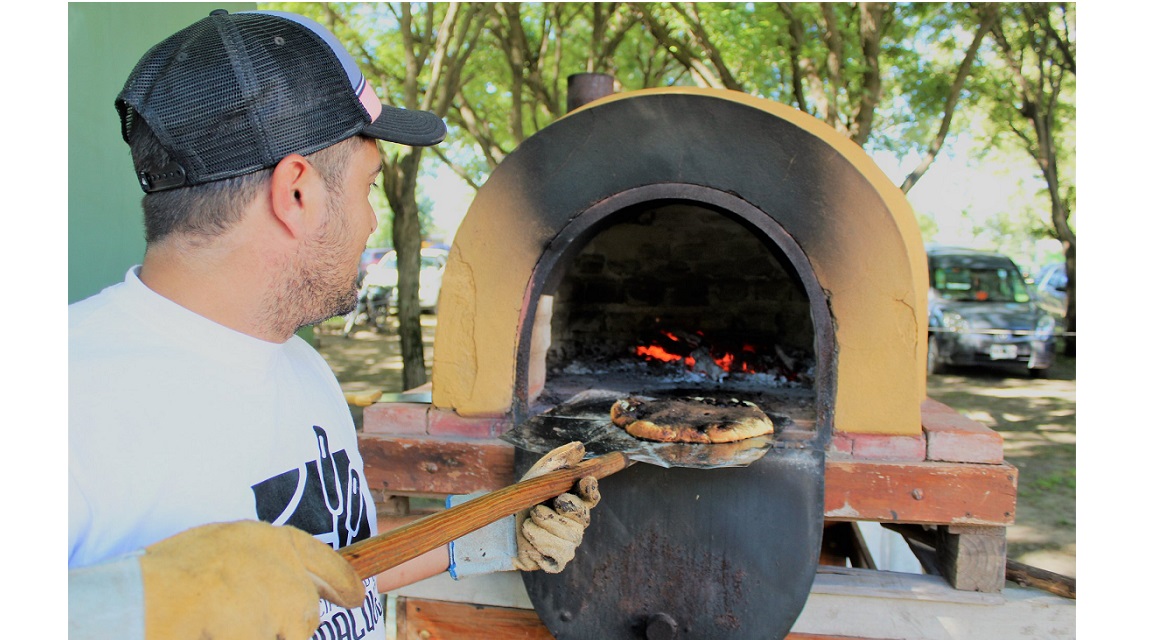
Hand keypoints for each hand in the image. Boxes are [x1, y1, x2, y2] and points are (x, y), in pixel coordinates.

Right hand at [140, 520, 364, 639]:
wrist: (161, 595)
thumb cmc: (172, 575)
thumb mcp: (216, 547)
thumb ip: (248, 561)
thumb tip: (255, 582)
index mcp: (271, 540)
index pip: (321, 559)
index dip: (340, 580)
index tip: (354, 597)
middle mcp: (290, 568)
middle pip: (306, 610)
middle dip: (287, 627)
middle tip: (252, 625)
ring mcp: (290, 601)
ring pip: (289, 633)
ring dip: (261, 634)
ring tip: (222, 627)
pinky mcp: (286, 629)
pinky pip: (268, 639)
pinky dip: (245, 639)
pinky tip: (223, 633)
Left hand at [513, 441, 601, 572]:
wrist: (500, 527)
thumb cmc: (523, 500)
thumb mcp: (537, 476)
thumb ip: (558, 461)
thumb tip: (579, 447)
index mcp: (575, 501)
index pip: (591, 496)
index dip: (590, 489)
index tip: (585, 481)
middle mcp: (576, 524)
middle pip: (580, 516)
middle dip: (561, 508)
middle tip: (543, 505)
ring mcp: (568, 544)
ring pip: (567, 535)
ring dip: (542, 524)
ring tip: (530, 520)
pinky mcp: (556, 561)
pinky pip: (555, 553)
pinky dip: (537, 542)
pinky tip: (528, 537)